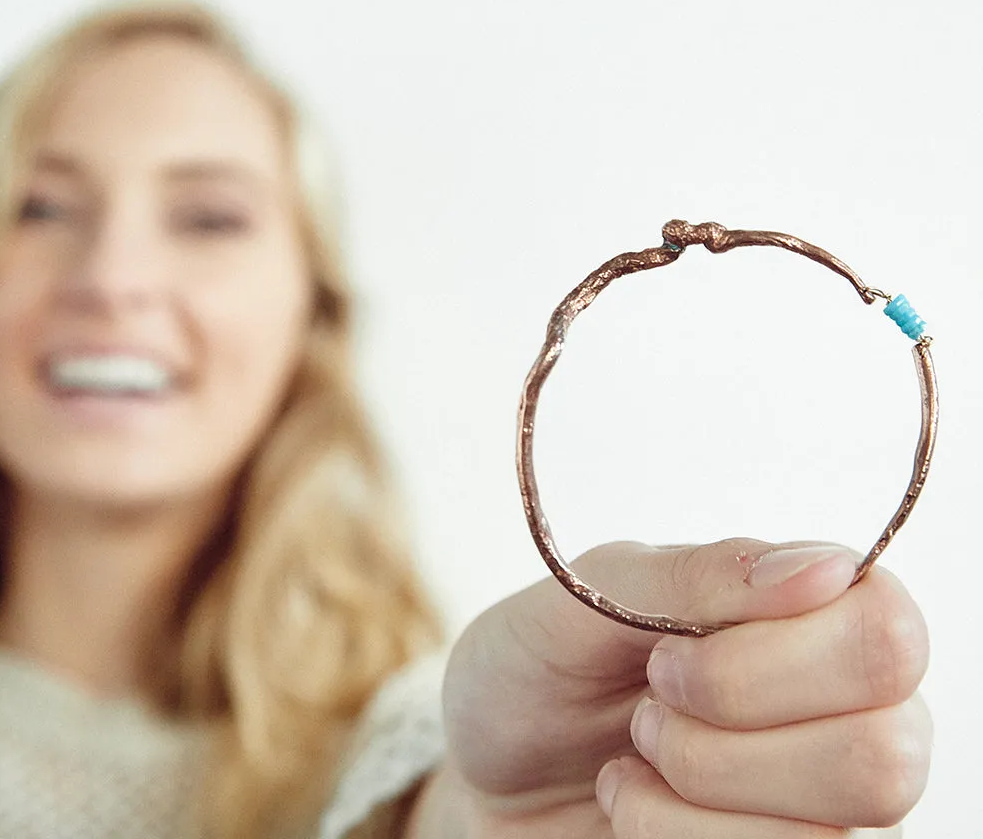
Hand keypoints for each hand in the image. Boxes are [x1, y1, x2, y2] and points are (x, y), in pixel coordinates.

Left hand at [430, 539, 929, 836]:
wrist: (490, 770)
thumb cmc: (538, 666)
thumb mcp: (589, 596)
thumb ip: (700, 575)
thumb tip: (827, 568)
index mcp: (798, 607)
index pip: (887, 630)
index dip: (772, 657)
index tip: (667, 656)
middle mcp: (833, 702)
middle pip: (889, 748)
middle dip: (730, 734)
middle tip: (651, 704)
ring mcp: (816, 796)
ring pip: (837, 828)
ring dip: (698, 788)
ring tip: (637, 751)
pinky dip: (676, 837)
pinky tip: (635, 802)